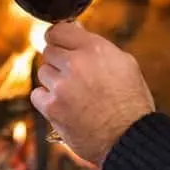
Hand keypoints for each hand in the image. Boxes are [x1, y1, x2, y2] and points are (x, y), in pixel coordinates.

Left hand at [31, 22, 154, 165]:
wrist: (129, 138)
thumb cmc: (131, 103)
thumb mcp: (125, 64)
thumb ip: (97, 46)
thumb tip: (76, 30)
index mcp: (95, 49)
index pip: (59, 30)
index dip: (58, 38)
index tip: (59, 44)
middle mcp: (76, 63)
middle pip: (48, 50)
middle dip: (58, 61)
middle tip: (73, 76)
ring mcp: (62, 86)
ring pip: (43, 72)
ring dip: (54, 81)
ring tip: (74, 95)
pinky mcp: (52, 108)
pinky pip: (37, 95)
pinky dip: (47, 100)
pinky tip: (64, 106)